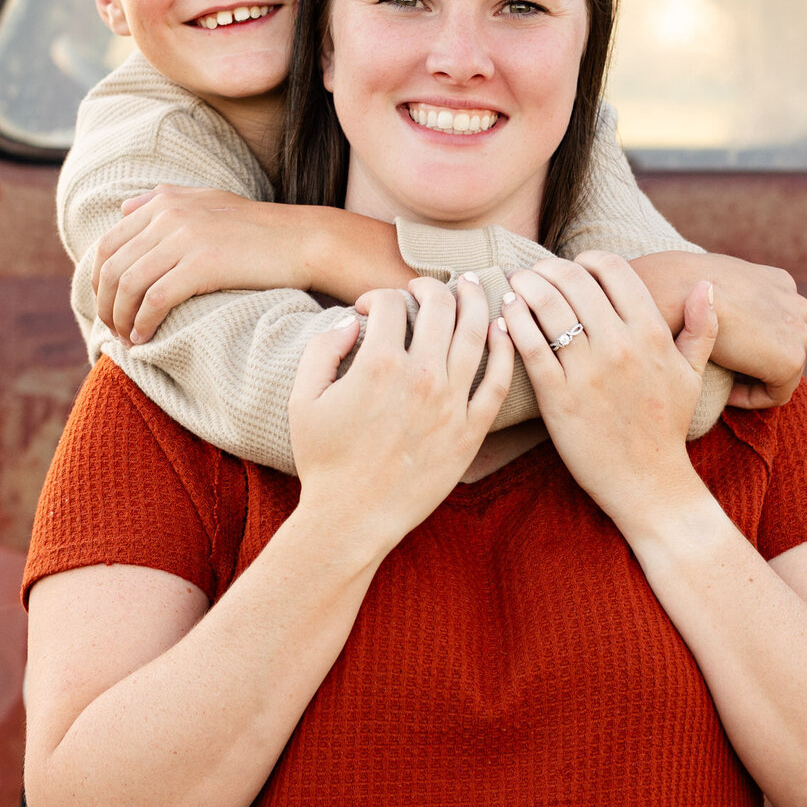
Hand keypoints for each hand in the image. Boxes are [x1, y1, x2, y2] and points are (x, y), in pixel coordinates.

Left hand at [92, 185, 317, 342]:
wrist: (303, 240)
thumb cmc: (258, 228)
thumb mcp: (207, 201)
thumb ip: (164, 200)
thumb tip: (124, 209)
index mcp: (164, 201)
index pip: (107, 244)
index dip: (98, 282)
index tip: (108, 307)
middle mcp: (169, 215)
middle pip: (112, 268)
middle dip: (105, 305)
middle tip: (113, 331)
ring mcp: (185, 238)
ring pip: (128, 285)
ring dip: (120, 319)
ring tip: (128, 340)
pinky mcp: (203, 264)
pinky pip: (155, 300)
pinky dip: (143, 323)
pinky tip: (145, 338)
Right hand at [288, 277, 513, 559]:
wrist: (351, 519)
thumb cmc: (323, 461)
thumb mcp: (303, 399)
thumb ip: (323, 349)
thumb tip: (352, 322)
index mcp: (378, 365)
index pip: (391, 304)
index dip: (376, 297)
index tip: (369, 309)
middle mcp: (420, 377)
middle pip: (439, 307)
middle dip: (430, 286)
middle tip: (424, 286)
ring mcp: (450, 404)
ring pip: (475, 333)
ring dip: (473, 301)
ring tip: (469, 287)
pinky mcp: (470, 430)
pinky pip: (497, 381)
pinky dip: (504, 348)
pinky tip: (502, 330)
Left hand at [503, 253, 717, 540]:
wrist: (648, 483)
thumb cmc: (668, 426)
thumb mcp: (693, 375)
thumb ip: (702, 328)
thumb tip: (706, 285)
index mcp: (652, 334)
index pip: (613, 268)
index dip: (588, 258)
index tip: (573, 266)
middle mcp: (620, 345)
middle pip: (574, 280)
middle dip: (547, 267)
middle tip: (532, 269)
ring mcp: (588, 371)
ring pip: (547, 306)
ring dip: (525, 285)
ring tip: (515, 282)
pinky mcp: (559, 397)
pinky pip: (529, 345)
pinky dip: (513, 321)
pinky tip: (506, 312)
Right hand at [631, 252, 806, 407]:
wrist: (674, 293)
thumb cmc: (676, 290)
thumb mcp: (708, 287)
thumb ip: (726, 298)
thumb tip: (725, 315)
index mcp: (779, 283)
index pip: (774, 327)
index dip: (746, 346)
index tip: (717, 356)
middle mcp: (796, 304)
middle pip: (781, 348)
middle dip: (752, 361)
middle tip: (718, 370)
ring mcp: (799, 331)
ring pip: (781, 370)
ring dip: (751, 377)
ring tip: (719, 378)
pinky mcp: (792, 359)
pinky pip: (778, 393)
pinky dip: (750, 398)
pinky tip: (723, 393)